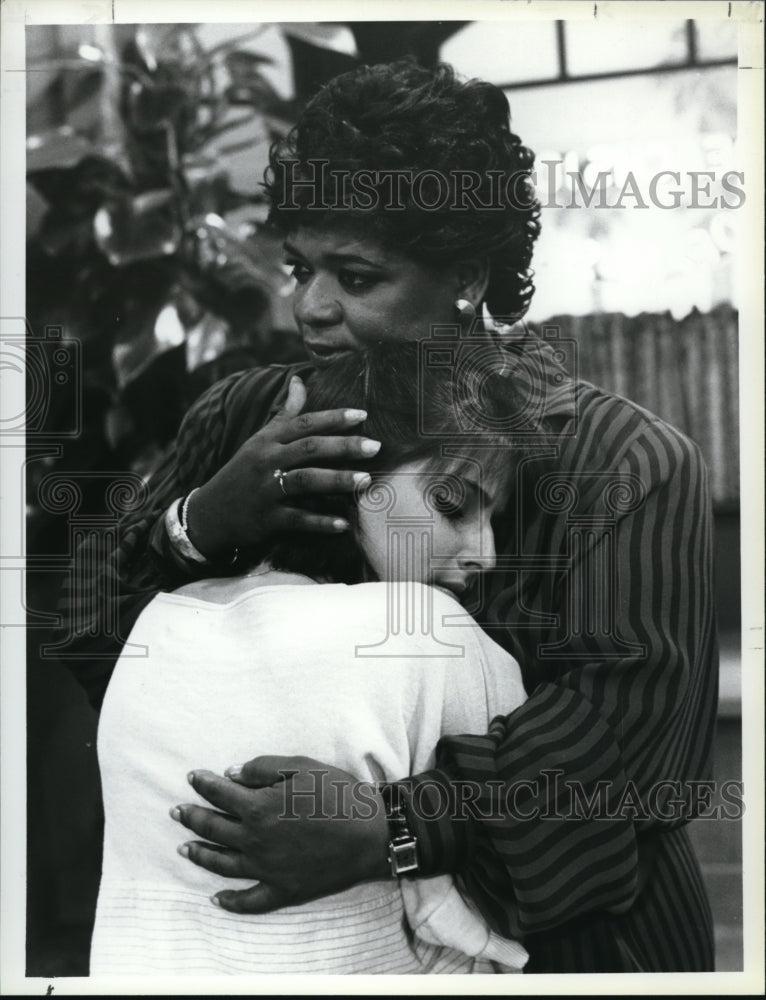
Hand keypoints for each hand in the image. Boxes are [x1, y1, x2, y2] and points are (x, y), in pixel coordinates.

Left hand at [171, 756, 389, 912]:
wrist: (371, 833)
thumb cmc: (339, 794)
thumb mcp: (302, 766)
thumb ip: (263, 767)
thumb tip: (231, 773)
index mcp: (259, 807)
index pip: (220, 793)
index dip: (203, 783)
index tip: (192, 776)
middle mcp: (255, 840)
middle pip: (214, 828)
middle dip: (192, 816)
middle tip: (176, 811)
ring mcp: (267, 869)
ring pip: (222, 864)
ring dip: (200, 855)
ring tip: (184, 847)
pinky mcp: (283, 890)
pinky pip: (249, 900)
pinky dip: (231, 901)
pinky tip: (217, 898)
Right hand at [184, 376, 379, 558]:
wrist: (209, 513)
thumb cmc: (243, 471)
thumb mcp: (260, 440)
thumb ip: (285, 413)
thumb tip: (299, 381)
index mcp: (268, 440)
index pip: (304, 423)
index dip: (333, 418)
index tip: (363, 415)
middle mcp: (267, 461)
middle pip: (309, 448)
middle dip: (343, 447)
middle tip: (375, 446)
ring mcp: (266, 490)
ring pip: (305, 481)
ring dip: (337, 480)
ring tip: (366, 481)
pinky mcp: (266, 518)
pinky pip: (298, 519)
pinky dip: (321, 522)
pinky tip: (344, 524)